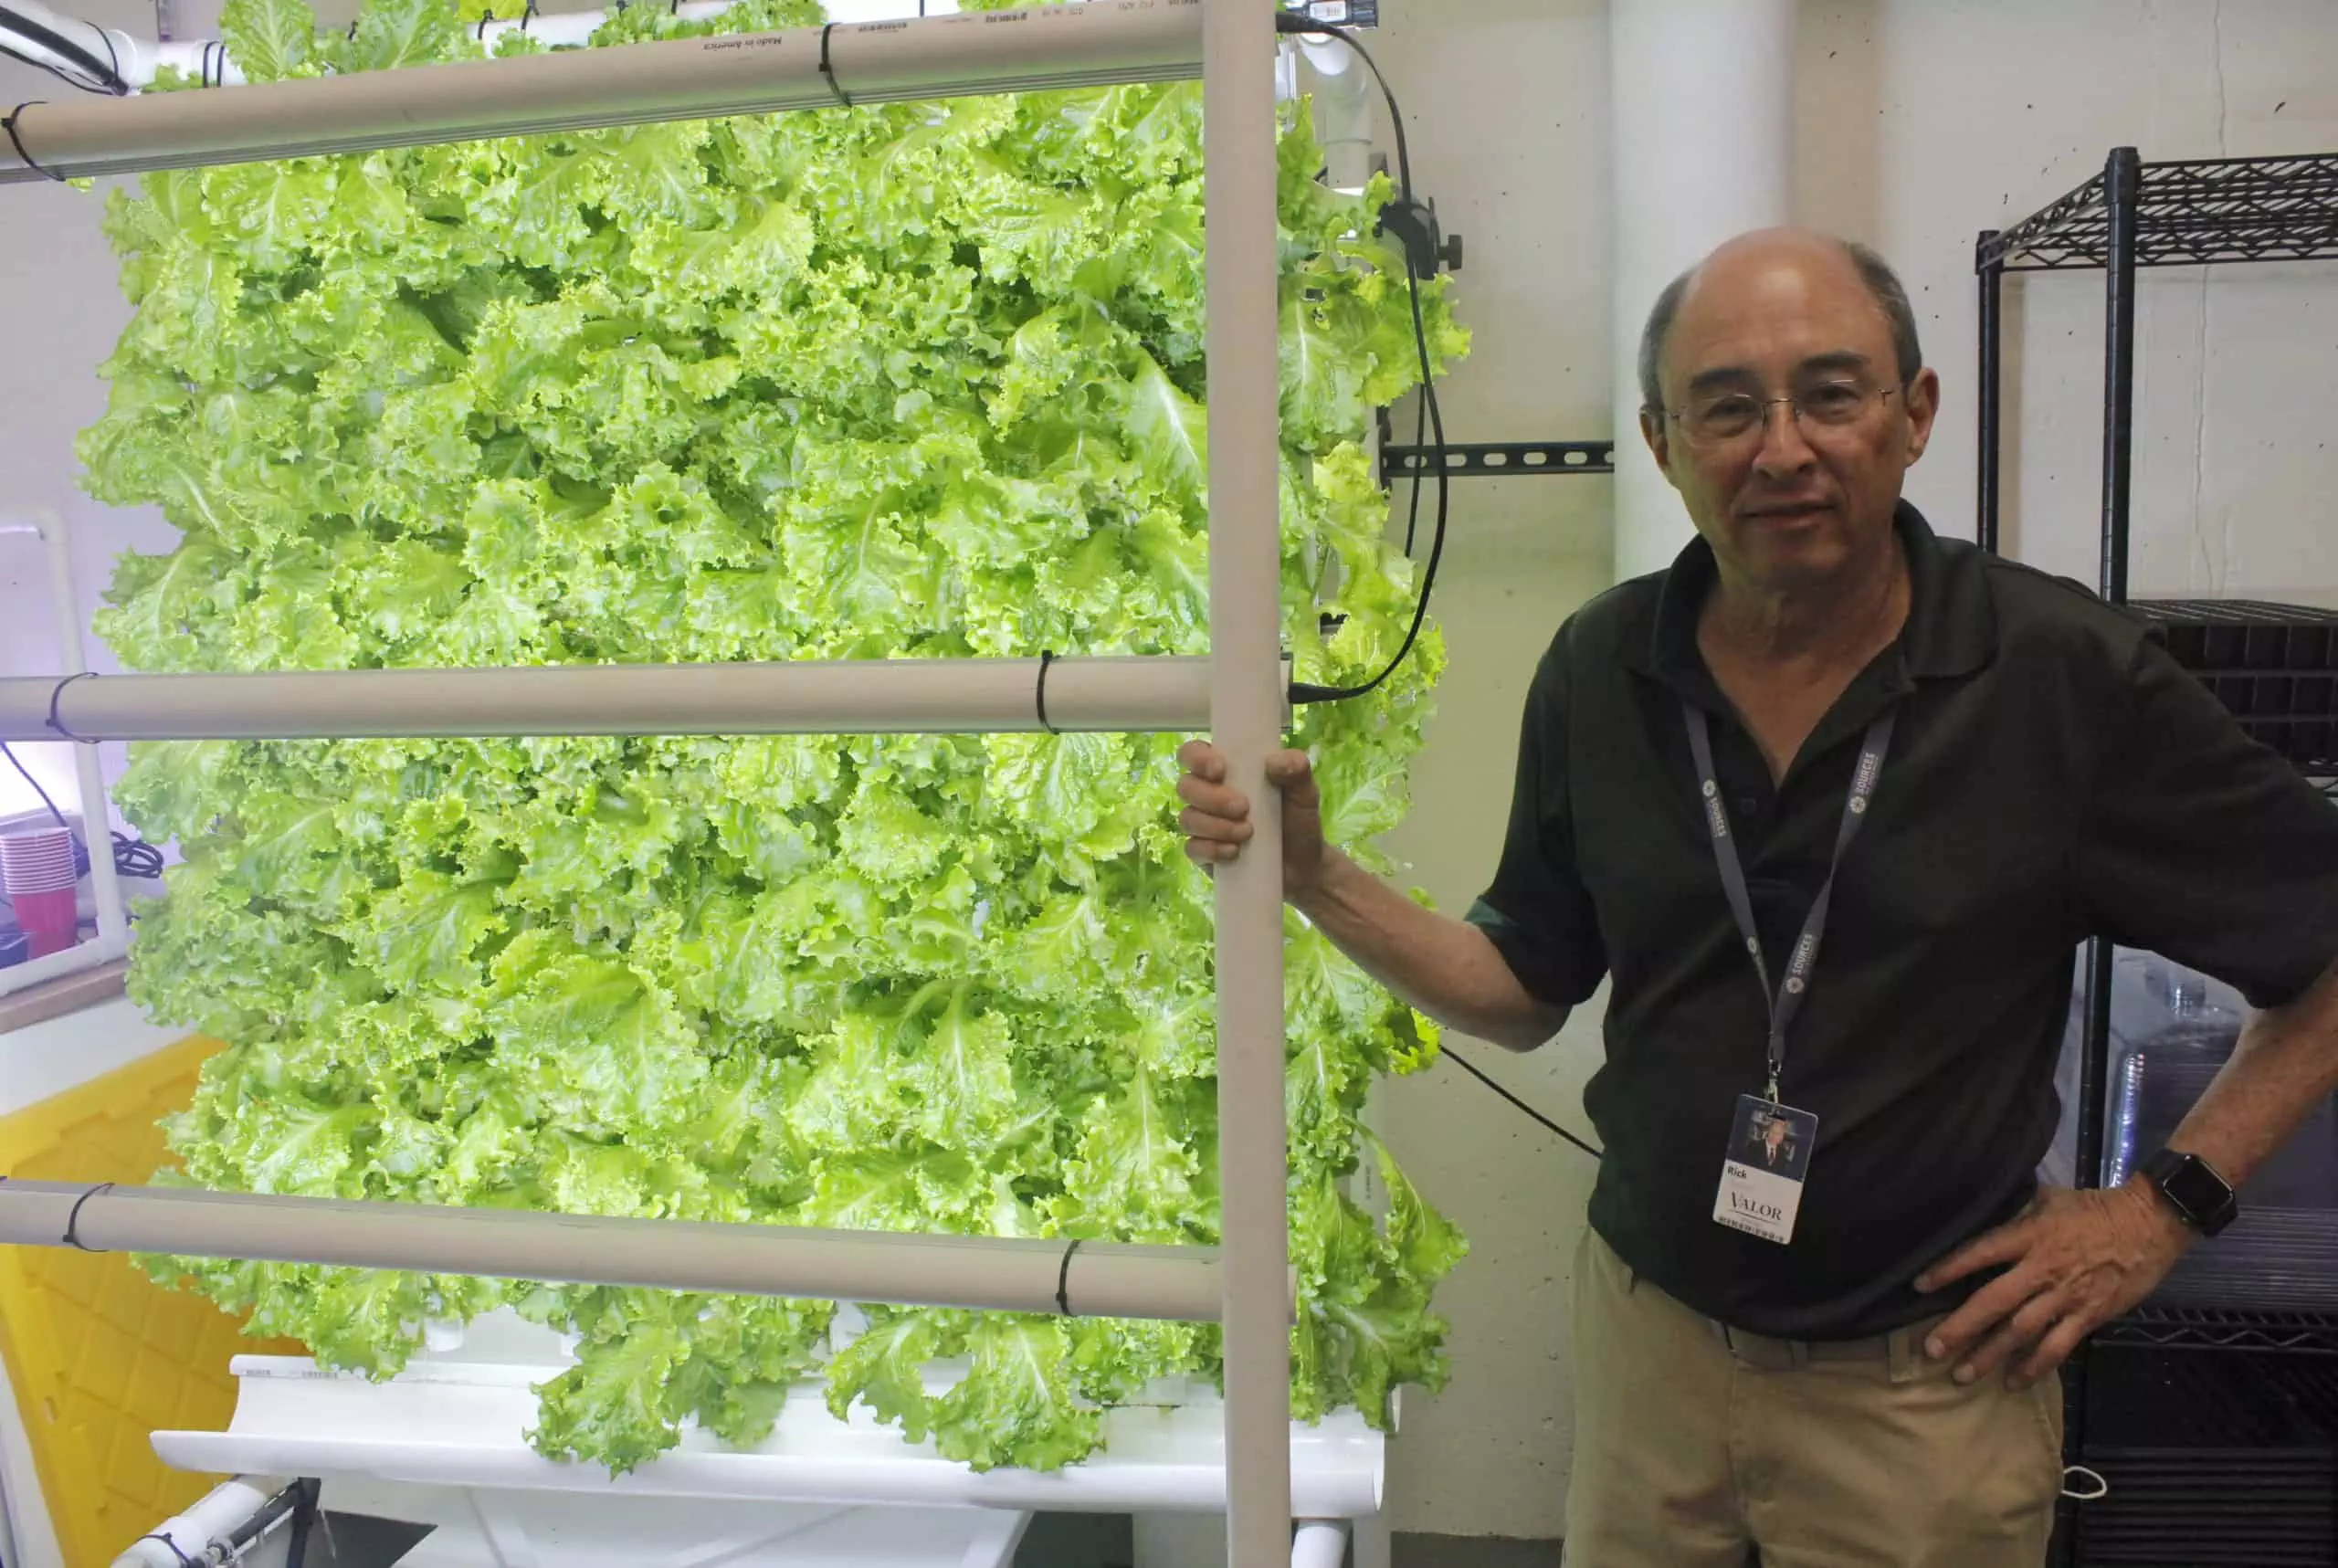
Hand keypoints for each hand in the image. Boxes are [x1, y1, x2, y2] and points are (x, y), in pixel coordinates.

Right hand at [1174, 739, 1330, 900]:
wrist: (1304, 866)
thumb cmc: (1298, 820)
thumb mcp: (1305, 791)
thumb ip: (1296, 768)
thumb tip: (1272, 761)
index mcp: (1227, 770)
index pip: (1192, 753)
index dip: (1197, 758)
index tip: (1220, 770)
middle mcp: (1208, 793)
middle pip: (1185, 786)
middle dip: (1212, 797)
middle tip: (1244, 807)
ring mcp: (1203, 824)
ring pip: (1187, 818)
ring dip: (1215, 825)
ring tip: (1247, 832)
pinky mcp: (1204, 853)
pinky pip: (1192, 848)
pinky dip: (1212, 849)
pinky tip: (1234, 851)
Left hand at [1915, 1181, 2193, 1389]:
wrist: (2150, 1224)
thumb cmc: (2095, 1208)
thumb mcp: (2050, 1199)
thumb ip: (2017, 1213)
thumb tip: (1986, 1214)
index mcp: (2030, 1236)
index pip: (1980, 1253)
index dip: (1948, 1269)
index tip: (1919, 1286)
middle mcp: (2042, 1269)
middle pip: (1994, 1301)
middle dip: (1961, 1327)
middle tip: (1932, 1350)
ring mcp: (2066, 1296)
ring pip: (2020, 1331)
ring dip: (1990, 1354)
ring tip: (1962, 1374)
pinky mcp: (2089, 1316)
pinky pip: (2057, 1346)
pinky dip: (2034, 1366)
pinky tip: (2013, 1381)